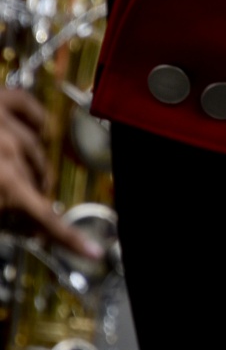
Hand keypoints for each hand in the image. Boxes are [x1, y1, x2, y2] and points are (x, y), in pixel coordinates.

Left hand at [0, 90, 99, 258]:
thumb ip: (0, 206)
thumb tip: (13, 221)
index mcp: (5, 179)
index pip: (46, 216)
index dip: (69, 237)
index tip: (91, 251)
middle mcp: (11, 149)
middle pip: (37, 184)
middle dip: (32, 200)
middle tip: (20, 214)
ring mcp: (4, 120)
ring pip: (36, 148)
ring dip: (33, 166)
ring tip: (23, 176)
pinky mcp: (0, 98)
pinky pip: (29, 107)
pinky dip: (35, 120)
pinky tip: (37, 130)